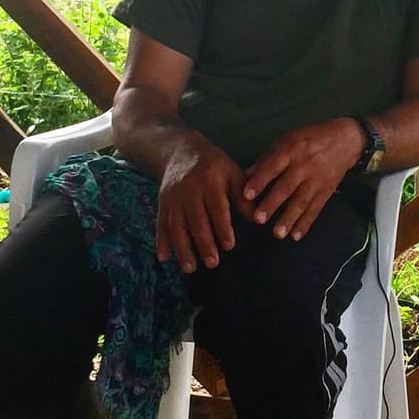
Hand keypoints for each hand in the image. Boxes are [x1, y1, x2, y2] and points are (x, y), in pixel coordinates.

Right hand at [156, 140, 245, 272]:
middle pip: (196, 220)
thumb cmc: (214, 166)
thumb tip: (258, 219)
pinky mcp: (162, 203)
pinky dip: (161, 241)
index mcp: (210, 181)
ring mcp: (173, 197)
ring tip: (190, 268)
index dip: (222, 227)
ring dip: (182, 248)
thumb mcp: (232, 173)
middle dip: (203, 243)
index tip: (229, 246)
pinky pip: (160, 224)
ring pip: (176, 226)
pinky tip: (164, 258)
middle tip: (213, 263)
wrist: (181, 151)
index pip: (217, 207)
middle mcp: (189, 190)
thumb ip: (244, 196)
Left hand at [242, 119, 362, 241]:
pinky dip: (306, 223)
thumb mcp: (287, 140)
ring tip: (277, 234)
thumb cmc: (309, 139)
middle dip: (272, 204)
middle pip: (286, 187)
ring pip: (301, 201)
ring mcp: (316, 180)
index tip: (246, 195)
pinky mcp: (326, 191)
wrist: (345, 140)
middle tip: (258, 219)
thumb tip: (244, 176)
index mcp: (291, 150)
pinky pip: (315, 209)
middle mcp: (304, 166)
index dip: (260, 181)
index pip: (273, 167)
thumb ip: (266, 159)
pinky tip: (296, 236)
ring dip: (289, 218)